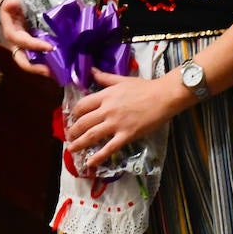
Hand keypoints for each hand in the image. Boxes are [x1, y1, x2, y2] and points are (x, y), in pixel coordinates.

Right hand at [0, 0, 54, 78]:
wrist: (10, 10)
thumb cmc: (12, 6)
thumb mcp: (10, 1)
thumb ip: (11, 3)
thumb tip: (12, 2)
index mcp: (12, 33)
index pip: (22, 42)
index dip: (35, 45)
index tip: (50, 47)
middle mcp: (16, 44)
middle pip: (23, 61)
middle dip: (36, 68)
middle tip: (52, 72)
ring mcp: (23, 48)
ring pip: (30, 62)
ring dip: (43, 68)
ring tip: (58, 73)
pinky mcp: (30, 49)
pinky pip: (37, 59)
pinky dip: (46, 63)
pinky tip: (58, 66)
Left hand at [65, 69, 186, 169]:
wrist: (163, 97)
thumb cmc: (144, 87)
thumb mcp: (121, 79)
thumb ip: (104, 77)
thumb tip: (91, 70)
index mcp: (106, 96)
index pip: (83, 105)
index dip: (74, 114)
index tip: (73, 119)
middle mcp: (107, 110)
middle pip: (84, 122)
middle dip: (73, 131)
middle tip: (69, 137)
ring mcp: (116, 124)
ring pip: (92, 135)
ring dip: (79, 144)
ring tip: (72, 149)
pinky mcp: (127, 135)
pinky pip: (109, 148)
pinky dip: (98, 156)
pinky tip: (90, 163)